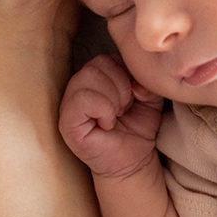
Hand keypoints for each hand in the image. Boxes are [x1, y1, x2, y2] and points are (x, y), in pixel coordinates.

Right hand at [59, 55, 165, 178]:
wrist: (133, 160)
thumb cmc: (138, 126)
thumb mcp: (149, 96)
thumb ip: (145, 79)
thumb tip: (135, 82)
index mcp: (97, 74)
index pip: (109, 56)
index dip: (127, 74)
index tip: (134, 96)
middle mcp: (79, 85)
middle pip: (98, 63)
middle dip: (121, 86)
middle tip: (125, 108)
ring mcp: (69, 103)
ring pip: (88, 77)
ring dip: (112, 99)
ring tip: (116, 116)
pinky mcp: (67, 122)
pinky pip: (81, 100)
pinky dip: (102, 109)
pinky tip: (107, 124)